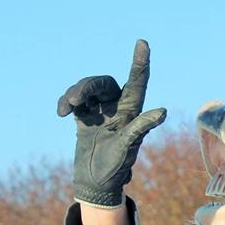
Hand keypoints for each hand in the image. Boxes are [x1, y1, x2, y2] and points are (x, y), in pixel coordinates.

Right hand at [58, 39, 166, 207]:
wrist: (95, 182)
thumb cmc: (116, 166)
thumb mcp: (128, 147)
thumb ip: (140, 127)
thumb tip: (162, 111)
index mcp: (132, 112)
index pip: (137, 82)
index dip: (140, 62)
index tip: (142, 43)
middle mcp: (117, 107)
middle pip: (103, 83)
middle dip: (87, 86)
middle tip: (74, 99)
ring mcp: (100, 111)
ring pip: (87, 89)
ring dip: (75, 93)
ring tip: (66, 107)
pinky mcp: (84, 116)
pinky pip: (74, 100)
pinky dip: (66, 102)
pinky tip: (62, 112)